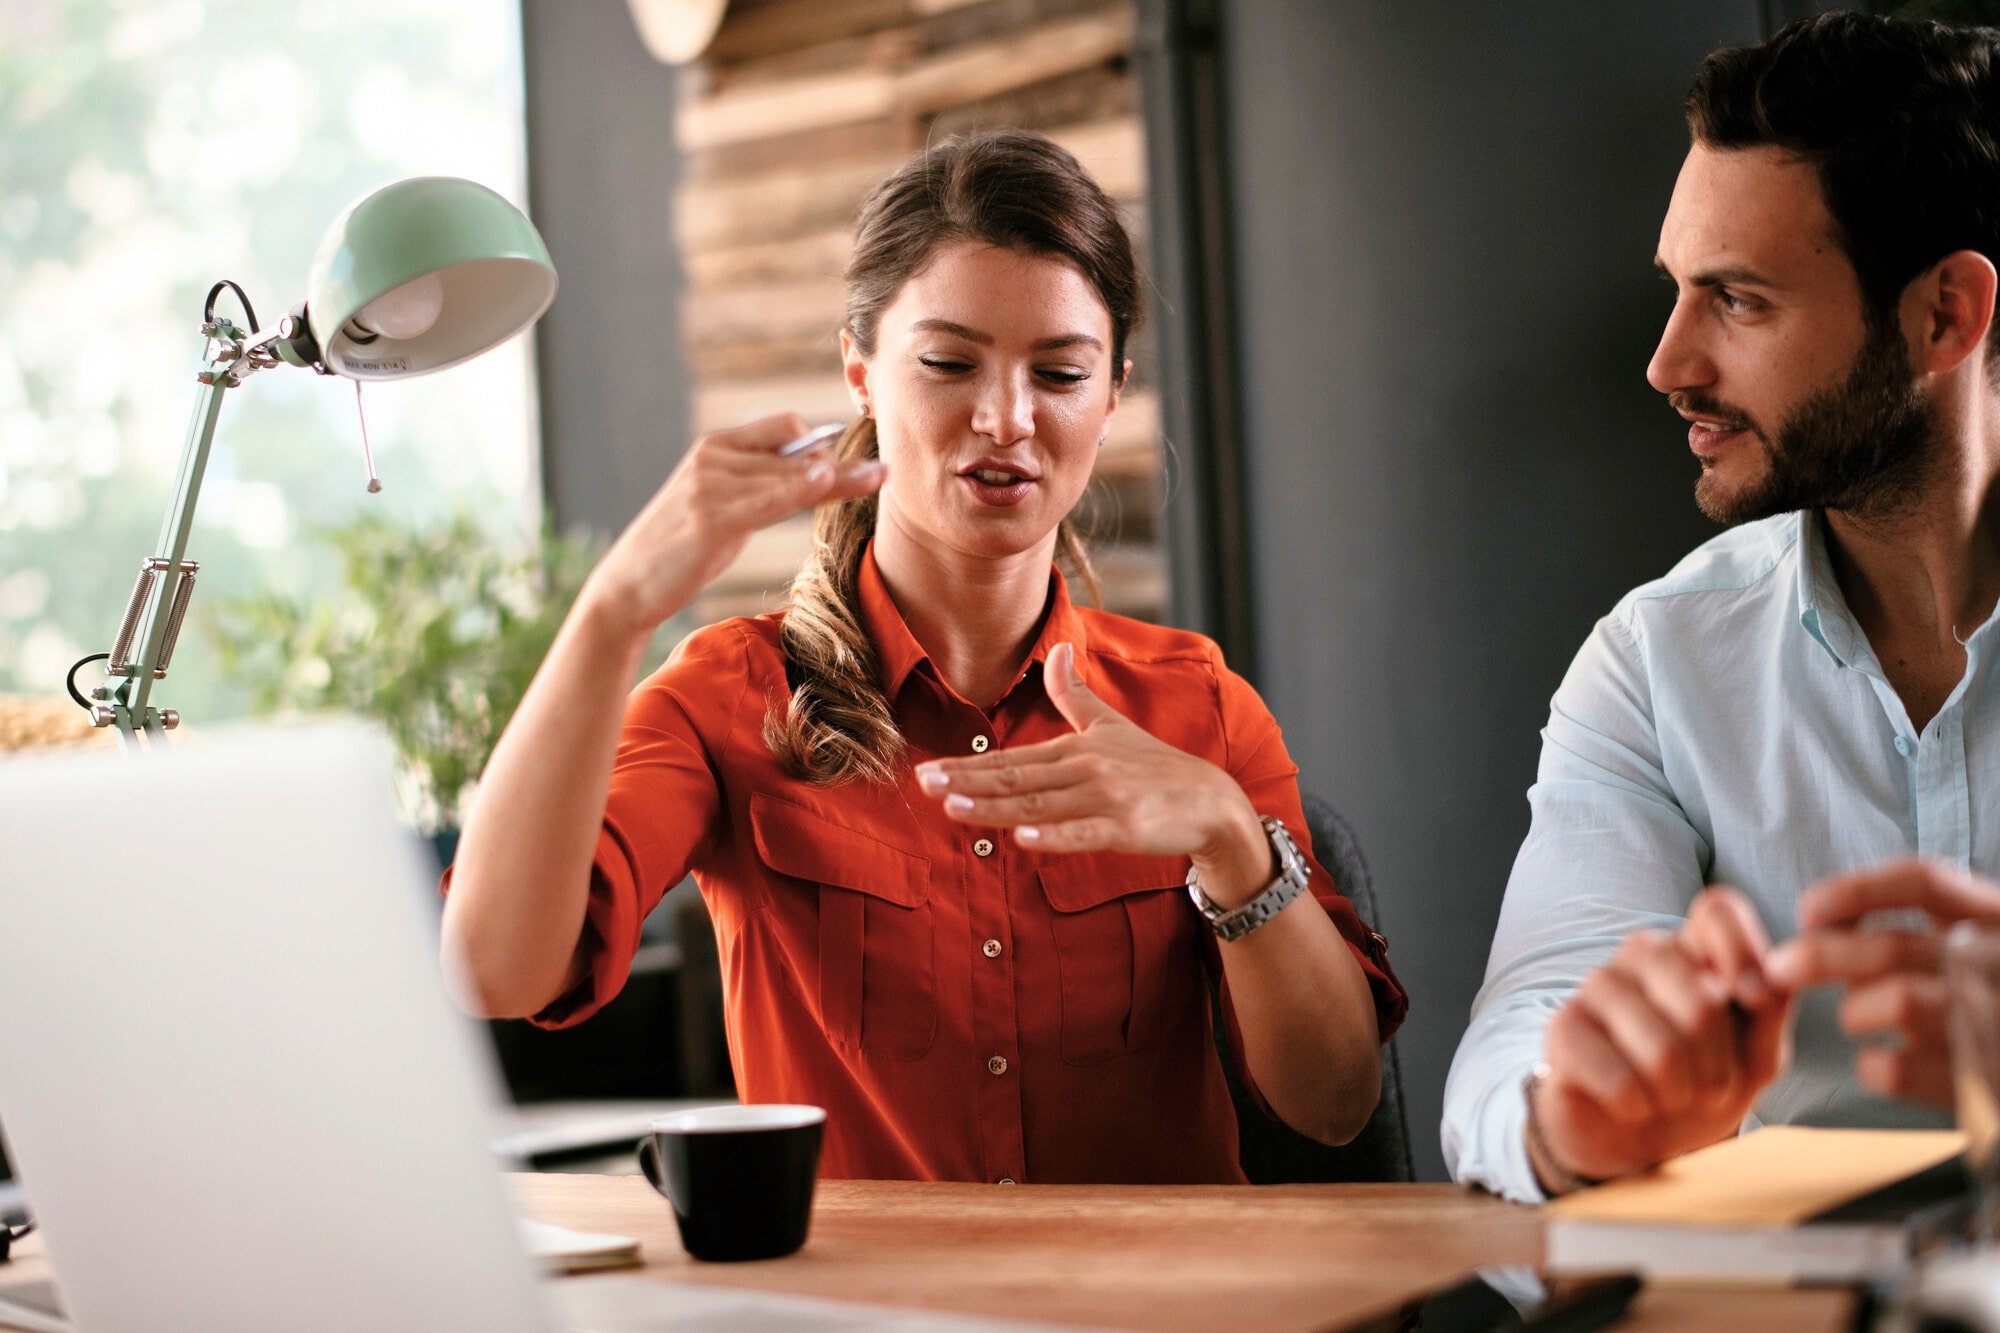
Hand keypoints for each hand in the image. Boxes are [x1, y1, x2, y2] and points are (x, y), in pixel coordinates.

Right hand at [579, 413, 884, 638]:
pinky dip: (803, 488)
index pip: (783, 426)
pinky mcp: (711, 516)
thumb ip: (762, 487)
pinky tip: (828, 480)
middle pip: (795, 451)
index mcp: (716, 447)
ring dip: (838, 478)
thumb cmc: (682, 549)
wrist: (629, 586)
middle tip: (884, 471)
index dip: (820, 443)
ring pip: (791, 475)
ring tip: (879, 476)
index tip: (853, 464)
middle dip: (841, 465)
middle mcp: (714, 457)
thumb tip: (814, 472)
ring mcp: (710, 484)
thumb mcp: (725, 508)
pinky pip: (770, 499)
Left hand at [914, 643, 1271, 901]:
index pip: (1010, 761)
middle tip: (923, 786)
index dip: (967, 766)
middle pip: (1015, 780)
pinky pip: (1083, 833)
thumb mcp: (1111, 726)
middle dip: (966, 782)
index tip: (927, 771)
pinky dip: (1052, 836)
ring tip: (952, 809)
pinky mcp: (1127, 827)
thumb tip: (1056, 648)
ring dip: (993, 808)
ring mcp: (1106, 798)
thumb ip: (1074, 694)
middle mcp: (1086, 769)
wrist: (1212, 802)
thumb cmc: (1156, 768)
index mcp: (1075, 749)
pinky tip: (1020, 840)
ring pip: (1038, 806)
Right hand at [1531, 887, 1793, 1188]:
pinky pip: (1618, 1076)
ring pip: (1658, 1041)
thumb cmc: (1700, 1089)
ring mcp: (1596, 987)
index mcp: (1692, 951)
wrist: (1637, 1140)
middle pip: (1696, 992)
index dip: (1741, 949)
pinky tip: (1633, 1107)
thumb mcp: (1756, 1058)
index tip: (1754, 1001)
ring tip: (1671, 1100)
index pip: (1715, 908)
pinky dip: (1638, 1105)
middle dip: (1716, 1059)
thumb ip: (1771, 1013)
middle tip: (1712, 1088)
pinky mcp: (1563, 1027)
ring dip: (1678, 1090)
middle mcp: (1641, 956)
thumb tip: (1774, 977)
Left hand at [1765, 858, 1999, 1106]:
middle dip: (1820, 956)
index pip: (1926, 883)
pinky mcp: (1978, 1086)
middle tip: (1779, 968)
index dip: (1856, 891)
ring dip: (1856, 1010)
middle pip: (1894, 947)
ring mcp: (1993, 1028)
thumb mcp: (1967, 945)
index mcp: (1997, 918)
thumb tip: (1818, 924)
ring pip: (1898, 1002)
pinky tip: (1876, 1062)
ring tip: (1857, 1018)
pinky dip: (1870, 1065)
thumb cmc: (1983, 998)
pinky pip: (1898, 1071)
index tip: (1808, 911)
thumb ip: (1913, 926)